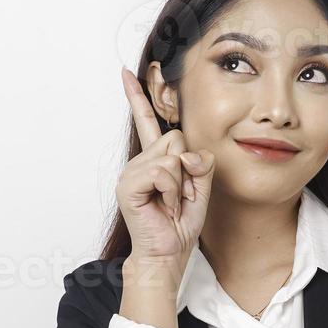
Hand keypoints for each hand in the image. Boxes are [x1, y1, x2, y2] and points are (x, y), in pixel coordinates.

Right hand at [116, 66, 214, 264]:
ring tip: (172, 204)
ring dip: (181, 185)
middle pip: (175, 138)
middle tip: (181, 196)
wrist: (167, 254)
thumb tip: (187, 152)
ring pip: (172, 157)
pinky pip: (163, 172)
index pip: (148, 122)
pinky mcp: (129, 185)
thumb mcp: (200, 188)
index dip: (137, 97)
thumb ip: (200, 164)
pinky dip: (172, 191)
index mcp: (155, 160)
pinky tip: (165, 207)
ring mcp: (132, 172)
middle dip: (188, 169)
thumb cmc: (180, 225)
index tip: (127, 73)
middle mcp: (140, 162)